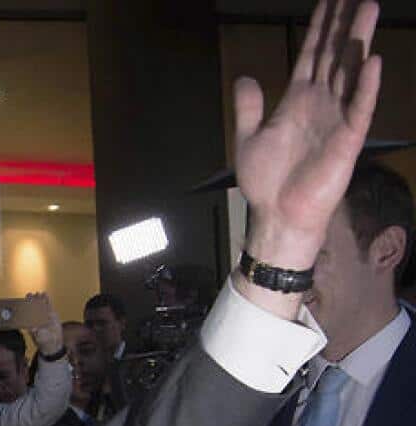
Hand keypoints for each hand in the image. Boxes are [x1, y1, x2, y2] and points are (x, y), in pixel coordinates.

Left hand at [26, 293, 61, 356]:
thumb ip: (37, 334)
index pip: (26, 313)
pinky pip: (48, 306)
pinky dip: (47, 300)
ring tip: (38, 293)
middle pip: (32, 307)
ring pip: (40, 305)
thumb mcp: (40, 338)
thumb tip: (33, 329)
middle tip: (30, 294)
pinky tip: (45, 294)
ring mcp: (43, 315)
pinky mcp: (51, 314)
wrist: (53, 343)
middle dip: (31, 301)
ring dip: (38, 299)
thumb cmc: (44, 341)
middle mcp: (36, 318)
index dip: (24, 307)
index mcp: (31, 323)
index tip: (23, 302)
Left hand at [234, 0, 380, 314]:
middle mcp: (321, 102)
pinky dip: (365, 85)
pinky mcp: (347, 140)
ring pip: (350, 71)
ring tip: (368, 9)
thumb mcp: (248, 138)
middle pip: (335, 54)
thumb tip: (245, 75)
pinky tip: (371, 60)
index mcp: (297, 99)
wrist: (277, 214)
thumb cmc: (266, 180)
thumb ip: (249, 106)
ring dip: (358, 42)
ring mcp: (337, 118)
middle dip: (343, 24)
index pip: (311, 54)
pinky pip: (359, 108)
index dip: (319, 27)